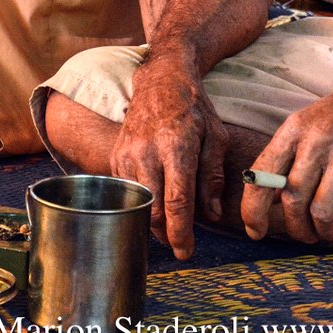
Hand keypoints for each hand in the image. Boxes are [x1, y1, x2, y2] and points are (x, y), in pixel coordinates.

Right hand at [109, 60, 228, 259]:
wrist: (160, 80)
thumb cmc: (194, 108)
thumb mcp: (216, 137)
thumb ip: (213, 177)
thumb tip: (212, 214)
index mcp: (177, 147)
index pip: (177, 202)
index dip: (181, 233)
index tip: (187, 252)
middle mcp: (147, 151)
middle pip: (153, 209)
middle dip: (166, 234)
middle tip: (180, 245)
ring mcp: (127, 153)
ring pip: (136, 203)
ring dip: (152, 221)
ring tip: (169, 228)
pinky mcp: (116, 155)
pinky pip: (126, 190)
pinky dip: (140, 203)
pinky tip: (154, 205)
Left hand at [242, 51, 332, 243]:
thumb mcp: (313, 124)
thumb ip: (292, 159)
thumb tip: (269, 202)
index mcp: (295, 128)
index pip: (261, 176)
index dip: (252, 211)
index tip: (255, 233)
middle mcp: (318, 138)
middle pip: (292, 201)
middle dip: (298, 229)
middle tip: (308, 233)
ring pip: (323, 213)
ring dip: (327, 231)